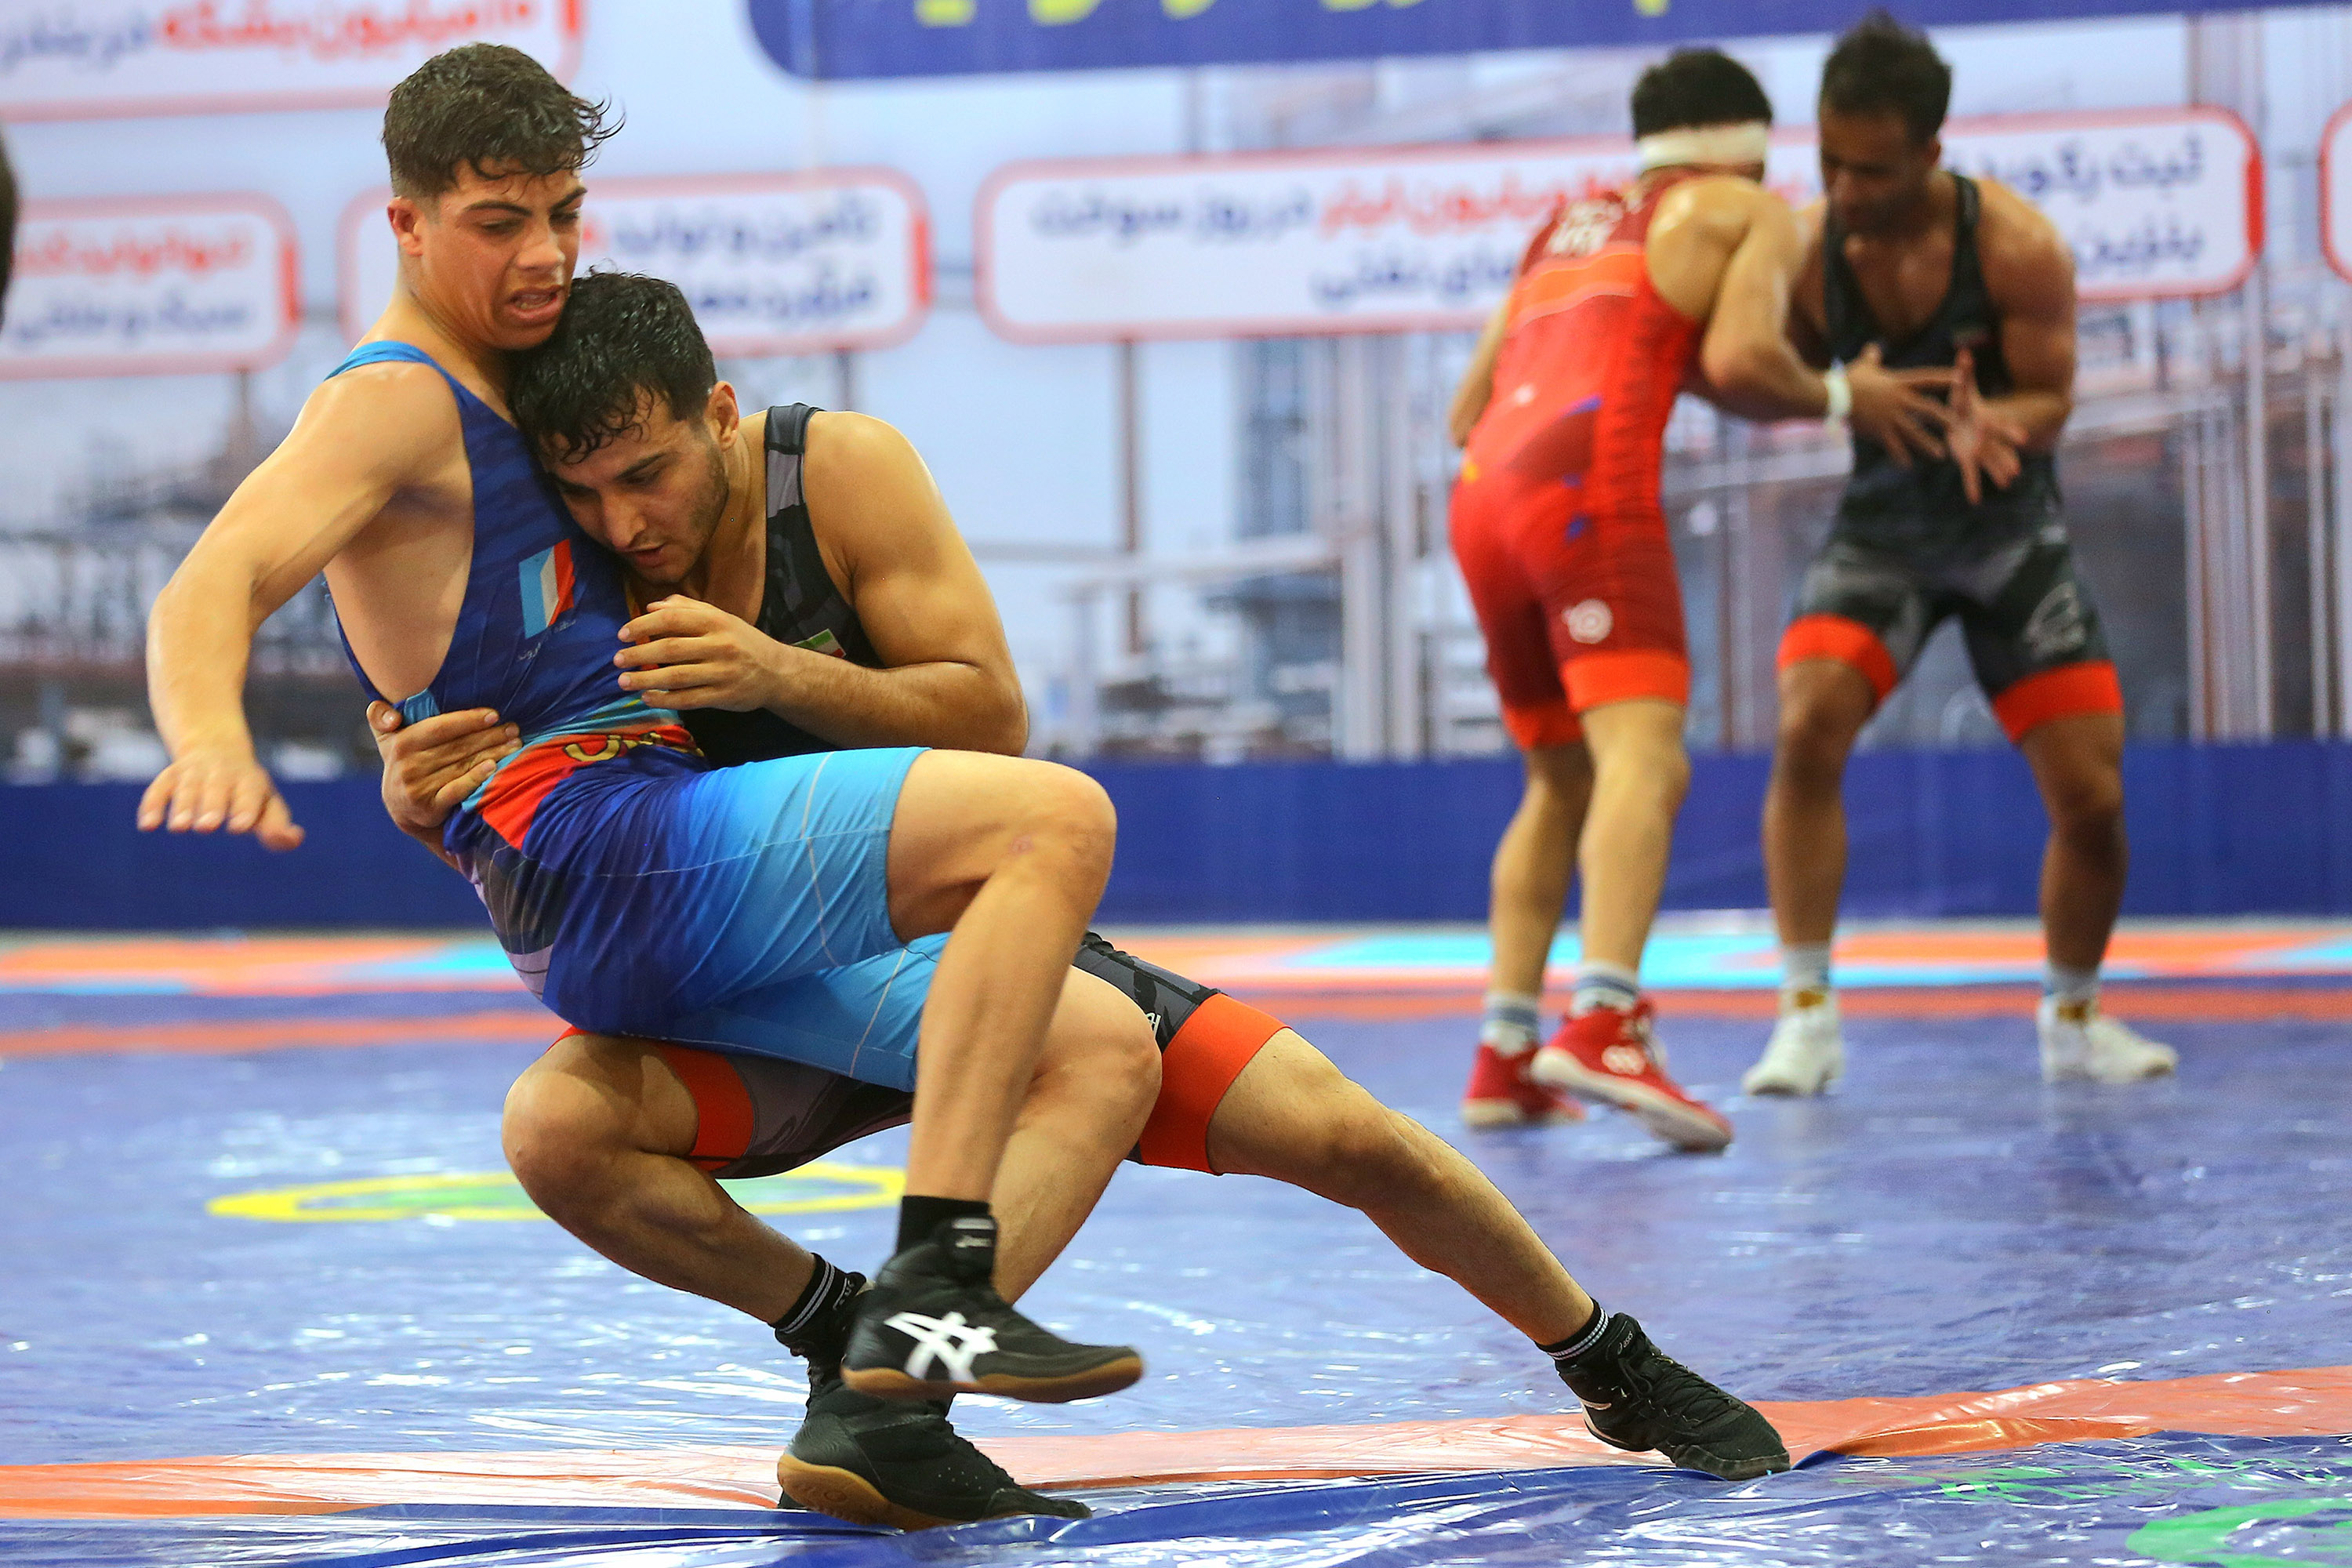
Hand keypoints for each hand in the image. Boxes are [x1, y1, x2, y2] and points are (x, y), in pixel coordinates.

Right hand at [137, 743, 303, 850]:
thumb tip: (292, 839)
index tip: (240, 827)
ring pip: (187, 787)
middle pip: (216, 788)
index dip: (245, 809)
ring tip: (180, 827)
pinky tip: (147, 826)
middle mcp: (221, 773)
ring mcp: (194, 772)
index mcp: (249, 780)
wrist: (215, 746)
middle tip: (207, 827)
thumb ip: (277, 825)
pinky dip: (152, 805)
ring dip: (183, 807)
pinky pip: (159, 788)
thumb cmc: (247, 789)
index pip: (249, 793)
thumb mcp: (267, 803)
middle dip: (212, 806)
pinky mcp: (170, 776)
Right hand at [369, 702, 518, 837]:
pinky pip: (457, 789)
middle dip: (489, 736)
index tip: (494, 714)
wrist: (401, 805)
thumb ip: (380, 717)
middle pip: (457, 746)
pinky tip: (494, 767)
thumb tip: (390, 716)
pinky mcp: (430, 807)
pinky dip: (476, 778)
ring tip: (515, 745)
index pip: (441, 727)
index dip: (468, 720)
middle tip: (514, 729)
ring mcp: (419, 787)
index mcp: (402, 743)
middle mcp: (408, 765)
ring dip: (493, 753)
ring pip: (462, 765)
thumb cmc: (404, 760)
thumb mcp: (387, 738)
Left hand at [615, 597, 784, 711]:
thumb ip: (687, 609)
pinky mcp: (723, 696)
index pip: (672, 619)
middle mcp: (719, 645)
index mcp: (715, 621)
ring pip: (676, 676)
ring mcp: (722, 672)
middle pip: (670, 648)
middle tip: (617, 660)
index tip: (623, 634)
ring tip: (624, 681)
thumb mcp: (721, 618)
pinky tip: (647, 698)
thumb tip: (651, 606)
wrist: (778, 672)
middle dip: (639, 654)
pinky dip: (665, 699)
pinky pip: (688, 699)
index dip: (643, 626)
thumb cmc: (743, 641)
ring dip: (646, 679)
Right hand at [1845, 344, 1959, 467]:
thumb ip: (1872, 357)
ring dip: (1928, 444)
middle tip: (1956, 426)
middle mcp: (1899, 401)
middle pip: (1928, 409)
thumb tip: (1873, 347)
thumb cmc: (1848, 379)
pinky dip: (1900, 457)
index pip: (1926, 379)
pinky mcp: (1880, 431)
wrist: (1834, 397)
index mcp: (1898, 383)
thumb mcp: (1863, 366)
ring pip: (1915, 432)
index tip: (1960, 379)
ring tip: (1940, 455)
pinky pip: (1894, 446)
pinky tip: (1908, 466)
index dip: (1944, 379)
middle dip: (1944, 418)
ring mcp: (1891, 417)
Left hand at [1945, 346, 2029, 504]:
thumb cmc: (1963, 403)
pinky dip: (1972, 486)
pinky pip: (1970, 474)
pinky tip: (1975, 500)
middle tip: (2016, 471)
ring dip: (1997, 472)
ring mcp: (1979, 449)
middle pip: (1998, 449)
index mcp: (1986, 420)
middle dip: (2007, 459)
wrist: (1962, 419)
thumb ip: (1964, 372)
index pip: (2000, 427)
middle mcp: (1986, 438)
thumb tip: (1963, 351)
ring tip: (2007, 483)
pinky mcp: (1968, 458)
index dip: (2010, 432)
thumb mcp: (1963, 388)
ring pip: (1989, 463)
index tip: (2022, 439)